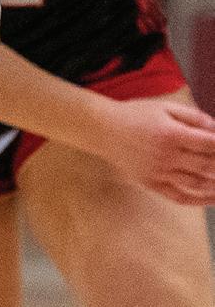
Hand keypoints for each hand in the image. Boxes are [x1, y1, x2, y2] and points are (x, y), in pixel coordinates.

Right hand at [91, 96, 214, 203]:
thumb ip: (192, 116)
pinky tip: (211, 199)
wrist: (103, 129)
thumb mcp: (164, 107)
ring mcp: (160, 172)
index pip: (209, 144)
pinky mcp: (152, 184)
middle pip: (206, 165)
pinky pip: (179, 197)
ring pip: (197, 183)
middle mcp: (167, 155)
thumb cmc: (135, 114)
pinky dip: (198, 200)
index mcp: (172, 133)